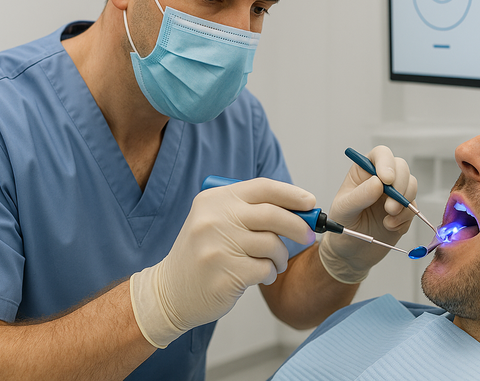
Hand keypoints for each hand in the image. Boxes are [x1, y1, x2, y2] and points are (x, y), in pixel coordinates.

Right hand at [130, 178, 315, 347]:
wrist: (169, 291)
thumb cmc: (205, 253)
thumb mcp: (217, 221)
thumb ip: (251, 211)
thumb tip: (300, 209)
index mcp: (214, 199)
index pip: (262, 188)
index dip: (291, 194)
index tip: (310, 202)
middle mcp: (214, 218)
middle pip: (273, 215)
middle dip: (298, 225)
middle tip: (308, 236)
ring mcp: (218, 246)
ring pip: (272, 244)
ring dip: (281, 256)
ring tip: (274, 262)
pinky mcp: (225, 273)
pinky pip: (266, 268)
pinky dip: (270, 273)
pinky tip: (260, 275)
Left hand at [319, 146, 417, 283]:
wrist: (351, 253)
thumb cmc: (343, 226)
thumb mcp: (344, 210)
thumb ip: (359, 196)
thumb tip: (378, 183)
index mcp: (364, 171)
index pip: (381, 155)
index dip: (387, 163)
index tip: (386, 180)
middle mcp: (381, 179)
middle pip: (401, 168)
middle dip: (400, 186)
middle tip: (389, 207)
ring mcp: (395, 194)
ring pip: (412, 185)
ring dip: (404, 202)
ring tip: (388, 219)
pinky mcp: (404, 210)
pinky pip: (414, 208)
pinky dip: (405, 218)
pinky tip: (389, 226)